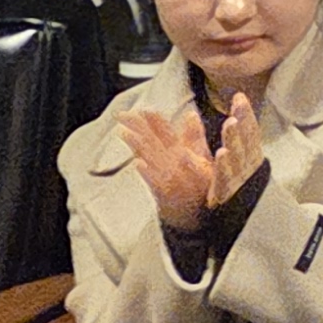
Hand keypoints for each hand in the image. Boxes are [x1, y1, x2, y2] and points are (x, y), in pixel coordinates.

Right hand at [119, 96, 262, 232]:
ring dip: (137, 145)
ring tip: (125, 133)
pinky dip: (146, 172)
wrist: (199, 215)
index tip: (141, 108)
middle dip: (137, 127)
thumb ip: (193, 135)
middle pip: (150, 141)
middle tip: (122, 115)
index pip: (161, 131)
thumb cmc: (199, 184)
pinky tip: (138, 164)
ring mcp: (166, 176)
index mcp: (176, 152)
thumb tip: (190, 113)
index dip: (152, 119)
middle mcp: (169, 162)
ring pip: (149, 157)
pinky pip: (154, 180)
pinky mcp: (166, 192)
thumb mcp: (199, 156)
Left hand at [211, 93, 265, 207]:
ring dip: (235, 139)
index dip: (246, 114)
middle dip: (243, 122)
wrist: (251, 224)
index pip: (251, 132)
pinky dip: (226, 166)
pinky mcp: (230, 194)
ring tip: (229, 123)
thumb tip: (210, 114)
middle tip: (237, 106)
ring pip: (239, 156)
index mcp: (251, 156)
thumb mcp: (235, 161)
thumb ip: (226, 138)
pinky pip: (228, 178)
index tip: (239, 97)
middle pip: (247, 140)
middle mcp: (248, 166)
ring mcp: (241, 180)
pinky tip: (223, 153)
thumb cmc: (240, 188)